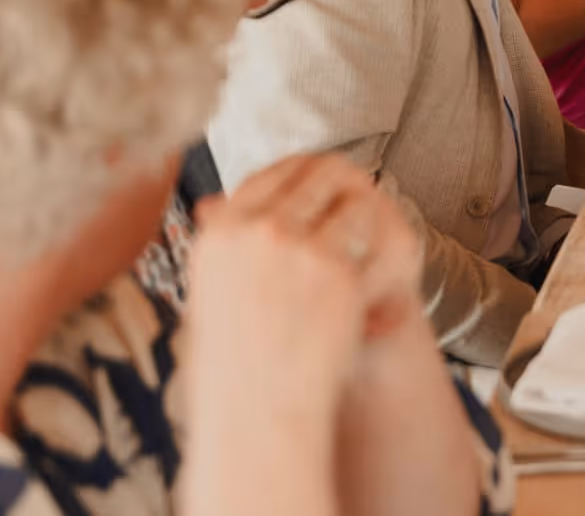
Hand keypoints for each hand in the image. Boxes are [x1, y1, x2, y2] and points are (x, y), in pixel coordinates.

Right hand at [188, 156, 418, 405]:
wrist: (258, 410)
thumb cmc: (231, 356)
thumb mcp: (209, 290)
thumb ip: (222, 241)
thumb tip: (213, 202)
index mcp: (218, 233)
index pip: (267, 175)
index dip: (297, 177)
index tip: (314, 188)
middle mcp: (255, 231)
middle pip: (314, 173)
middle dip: (337, 187)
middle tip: (352, 200)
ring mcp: (297, 247)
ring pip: (350, 196)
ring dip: (361, 211)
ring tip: (360, 235)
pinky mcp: (337, 270)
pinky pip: (368, 231)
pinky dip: (374, 241)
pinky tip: (369, 261)